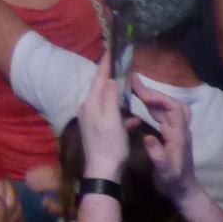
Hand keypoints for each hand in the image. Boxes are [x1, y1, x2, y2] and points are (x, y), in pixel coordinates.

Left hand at [75, 56, 129, 183]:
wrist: (103, 171)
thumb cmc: (109, 144)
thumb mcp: (112, 119)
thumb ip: (110, 98)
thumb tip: (112, 80)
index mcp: (90, 103)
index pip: (98, 79)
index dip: (105, 64)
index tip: (110, 50)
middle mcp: (88, 108)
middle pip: (101, 88)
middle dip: (111, 77)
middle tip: (121, 65)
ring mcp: (93, 120)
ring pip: (107, 102)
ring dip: (118, 95)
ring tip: (129, 88)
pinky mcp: (99, 130)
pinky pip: (112, 116)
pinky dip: (122, 114)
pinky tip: (134, 118)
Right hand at [131, 77, 199, 204]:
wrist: (182, 191)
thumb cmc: (173, 181)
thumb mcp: (164, 171)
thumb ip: (157, 154)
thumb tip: (147, 137)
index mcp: (179, 135)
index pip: (175, 109)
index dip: (160, 98)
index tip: (142, 94)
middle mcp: (179, 129)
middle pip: (171, 104)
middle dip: (153, 92)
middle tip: (133, 84)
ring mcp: (176, 131)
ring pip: (168, 107)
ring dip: (152, 97)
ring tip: (134, 89)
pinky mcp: (171, 134)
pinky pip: (163, 114)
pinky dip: (152, 105)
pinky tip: (141, 104)